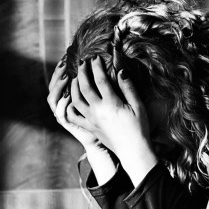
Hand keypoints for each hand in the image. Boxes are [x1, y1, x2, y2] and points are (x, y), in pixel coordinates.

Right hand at [46, 59, 102, 150]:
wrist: (102, 138)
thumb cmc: (104, 116)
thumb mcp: (100, 97)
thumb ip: (96, 83)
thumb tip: (100, 63)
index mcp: (69, 96)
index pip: (60, 79)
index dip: (61, 68)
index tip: (67, 57)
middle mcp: (63, 104)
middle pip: (53, 86)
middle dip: (57, 74)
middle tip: (64, 63)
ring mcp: (63, 113)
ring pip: (53, 98)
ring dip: (58, 87)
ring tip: (67, 77)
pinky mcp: (67, 123)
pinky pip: (60, 113)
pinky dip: (62, 104)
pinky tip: (67, 96)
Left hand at [68, 56, 157, 183]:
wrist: (133, 151)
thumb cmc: (139, 128)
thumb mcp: (138, 106)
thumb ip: (128, 87)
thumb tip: (120, 70)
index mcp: (111, 104)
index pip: (100, 80)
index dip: (96, 67)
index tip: (95, 58)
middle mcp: (98, 111)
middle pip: (84, 87)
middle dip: (82, 73)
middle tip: (82, 63)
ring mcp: (91, 120)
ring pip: (76, 100)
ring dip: (74, 87)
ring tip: (76, 78)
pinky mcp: (89, 127)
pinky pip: (74, 117)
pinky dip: (69, 107)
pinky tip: (70, 99)